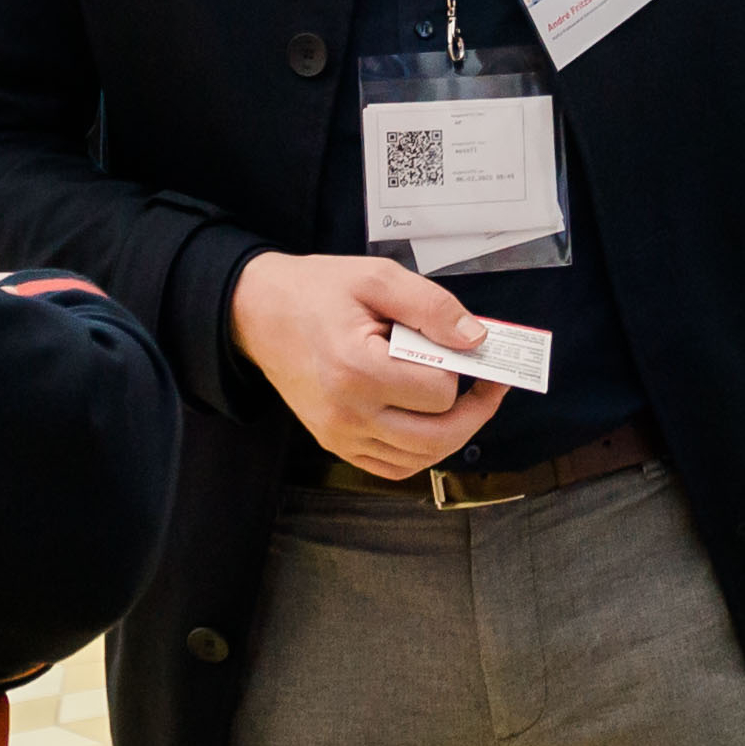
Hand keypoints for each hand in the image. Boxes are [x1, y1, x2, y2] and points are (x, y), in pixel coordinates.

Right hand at [233, 251, 509, 478]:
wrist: (256, 313)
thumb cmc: (316, 291)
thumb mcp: (377, 278)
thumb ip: (432, 307)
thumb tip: (476, 338)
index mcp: (356, 370)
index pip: (440, 393)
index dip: (462, 369)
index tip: (467, 348)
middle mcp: (346, 414)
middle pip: (439, 436)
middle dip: (474, 409)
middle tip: (488, 381)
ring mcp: (339, 436)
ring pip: (421, 458)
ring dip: (452, 432)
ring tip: (461, 398)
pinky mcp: (335, 445)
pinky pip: (394, 467)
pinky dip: (421, 450)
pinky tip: (429, 420)